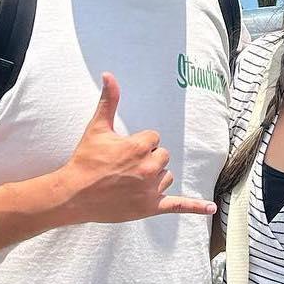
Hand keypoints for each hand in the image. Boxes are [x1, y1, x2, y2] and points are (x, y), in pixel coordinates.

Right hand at [60, 74, 216, 223]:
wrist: (73, 194)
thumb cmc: (85, 160)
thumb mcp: (97, 127)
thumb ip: (109, 100)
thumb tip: (109, 74)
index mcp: (139, 147)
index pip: (154, 138)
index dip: (138, 143)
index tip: (121, 151)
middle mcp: (149, 168)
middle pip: (163, 156)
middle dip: (148, 159)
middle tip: (124, 167)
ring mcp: (150, 190)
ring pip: (166, 177)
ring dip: (154, 178)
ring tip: (129, 181)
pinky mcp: (150, 207)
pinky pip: (177, 205)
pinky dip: (195, 207)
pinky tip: (210, 208)